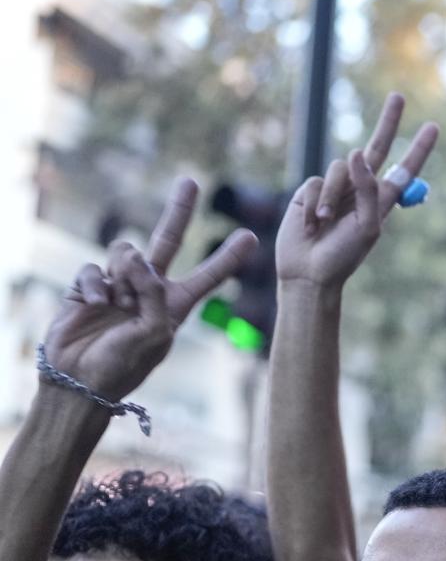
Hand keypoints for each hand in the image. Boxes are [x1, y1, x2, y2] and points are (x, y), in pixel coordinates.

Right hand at [41, 180, 257, 402]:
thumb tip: (137, 258)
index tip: (250, 237)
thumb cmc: (123, 364)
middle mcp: (150, 290)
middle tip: (191, 181)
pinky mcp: (89, 285)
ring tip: (119, 300)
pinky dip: (97, 284)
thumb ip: (154, 293)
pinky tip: (96, 304)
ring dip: (125, 271)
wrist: (79, 378)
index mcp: (176, 306)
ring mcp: (119, 285)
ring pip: (127, 252)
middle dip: (179, 211)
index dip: (227, 258)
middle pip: (168, 241)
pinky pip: (95, 268)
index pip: (208, 276)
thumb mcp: (154, 333)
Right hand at [276, 93, 438, 288]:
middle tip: (399, 96)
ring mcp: (335, 188)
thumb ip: (368, 191)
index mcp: (381, 201)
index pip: (404, 170)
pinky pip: (314, 182)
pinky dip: (314, 203)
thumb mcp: (366, 227)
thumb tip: (358, 154)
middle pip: (376, 148)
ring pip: (340, 168)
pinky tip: (311, 224)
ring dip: (331, 198)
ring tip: (325, 223)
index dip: (418, 150)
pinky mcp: (310, 191)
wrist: (309, 272)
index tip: (434, 127)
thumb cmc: (343, 256)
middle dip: (388, 122)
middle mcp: (360, 190)